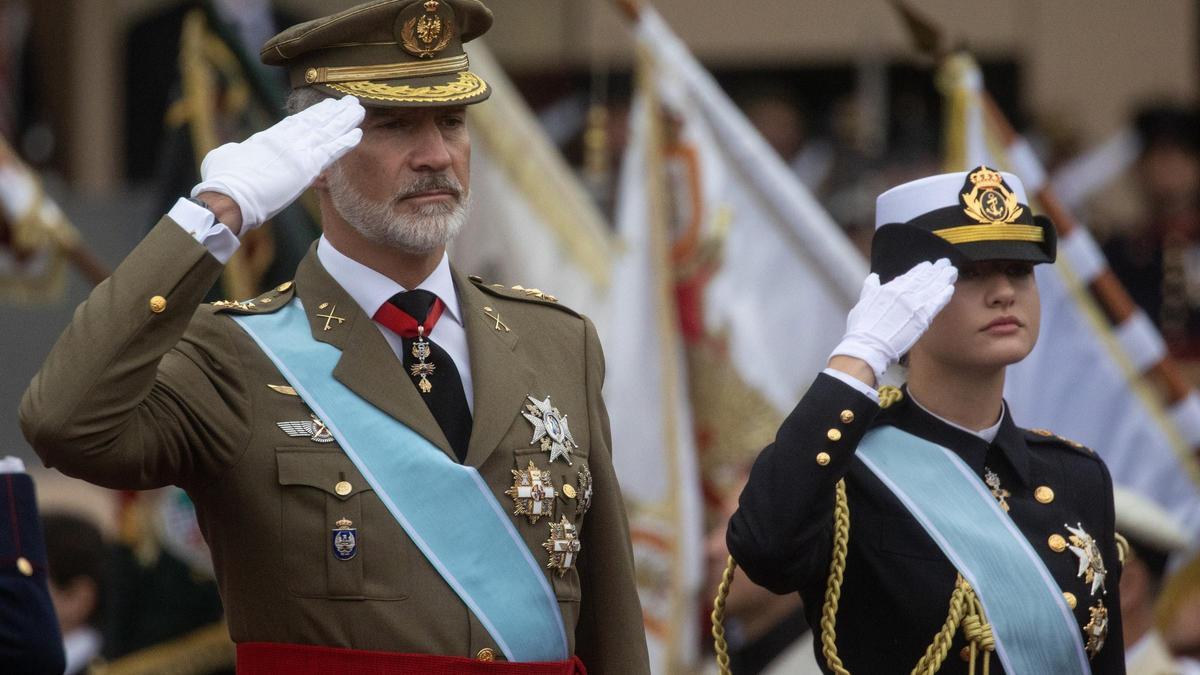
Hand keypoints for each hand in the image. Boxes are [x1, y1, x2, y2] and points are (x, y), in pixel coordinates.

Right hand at [191, 95, 364, 234]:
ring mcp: (297, 152)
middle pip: (315, 122)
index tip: (326, 106)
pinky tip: (358, 133)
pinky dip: (345, 142)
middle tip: (349, 101)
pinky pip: (331, 152)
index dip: (314, 114)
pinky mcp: (307, 168)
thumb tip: (234, 151)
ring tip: (358, 110)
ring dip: (345, 121)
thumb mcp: (223, 156)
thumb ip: (234, 151)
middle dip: (333, 111)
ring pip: (327, 132)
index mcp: (267, 138)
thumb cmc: (222, 180)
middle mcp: (286, 140)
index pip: (296, 123)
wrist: (230, 196)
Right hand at [829, 258, 957, 382]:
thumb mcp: (862, 302)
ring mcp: (915, 304)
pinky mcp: (923, 317)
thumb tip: (873, 277)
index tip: (928, 265)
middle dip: (936, 270)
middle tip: (945, 263)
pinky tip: (950, 288)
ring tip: (952, 271)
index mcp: (890, 288)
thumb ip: (870, 288)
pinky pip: (937, 303)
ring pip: (933, 287)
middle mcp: (904, 293)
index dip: (920, 269)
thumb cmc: (862, 327)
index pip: (909, 275)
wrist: (868, 344)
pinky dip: (944, 295)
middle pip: (924, 278)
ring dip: (944, 278)